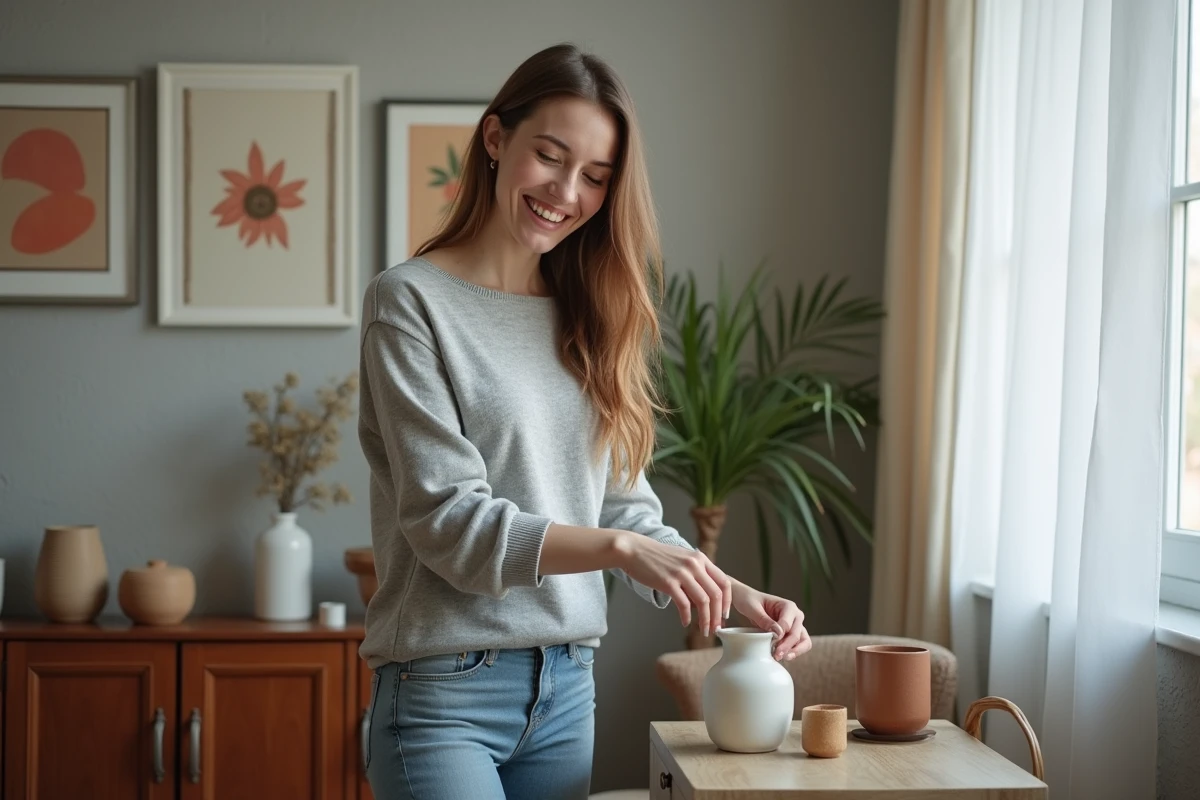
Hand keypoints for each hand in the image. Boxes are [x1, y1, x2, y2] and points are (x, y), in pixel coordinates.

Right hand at [615, 534, 732, 637]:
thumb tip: (705, 596)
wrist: (634, 550)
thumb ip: (696, 572)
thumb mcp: (682, 558)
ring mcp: (682, 573)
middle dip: (718, 615)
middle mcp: (694, 564)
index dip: (727, 602)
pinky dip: (687, 617)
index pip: (724, 582)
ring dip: (705, 620)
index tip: (725, 615)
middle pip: (716, 594)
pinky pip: (684, 604)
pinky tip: (685, 623)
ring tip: (704, 630)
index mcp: (700, 559)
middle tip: (716, 628)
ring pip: (703, 601)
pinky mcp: (668, 582)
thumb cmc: (657, 557)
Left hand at [730, 581, 811, 660]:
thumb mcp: (753, 608)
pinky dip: (792, 653)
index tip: (771, 642)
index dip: (780, 636)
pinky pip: (798, 646)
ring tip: (781, 658)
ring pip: (804, 642)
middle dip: (787, 646)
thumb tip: (778, 633)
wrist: (747, 601)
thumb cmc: (749, 601)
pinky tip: (780, 657)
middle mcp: (796, 616)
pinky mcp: (791, 634)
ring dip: (794, 652)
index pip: (788, 624)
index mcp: (788, 606)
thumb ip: (764, 619)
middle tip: (776, 655)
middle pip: (797, 634)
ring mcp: (795, 626)